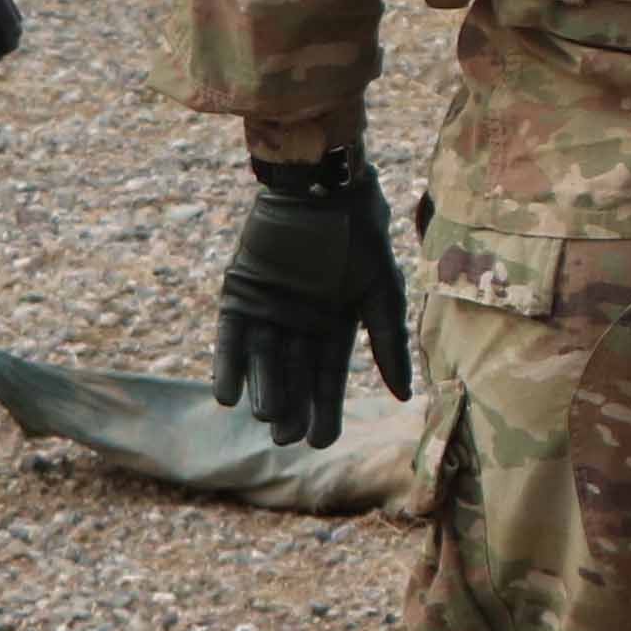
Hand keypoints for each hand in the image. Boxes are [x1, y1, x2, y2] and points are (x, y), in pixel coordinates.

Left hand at [213, 154, 411, 447]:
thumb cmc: (360, 236)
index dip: (325, 408)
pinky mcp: (239, 294)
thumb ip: (387, 344)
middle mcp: (300, 322)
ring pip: (263, 360)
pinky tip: (226, 394)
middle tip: (286, 439)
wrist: (322, 188)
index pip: (328, 376)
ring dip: (262, 390)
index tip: (322, 442)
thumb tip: (405, 397)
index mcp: (334, 324)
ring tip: (265, 419)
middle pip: (294, 375)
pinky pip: (230, 337)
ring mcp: (268, 309)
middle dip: (292, 407)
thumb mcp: (382, 292)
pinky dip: (227, 365)